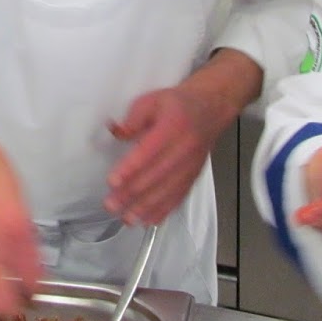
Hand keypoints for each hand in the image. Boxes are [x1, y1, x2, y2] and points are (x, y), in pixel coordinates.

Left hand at [104, 83, 223, 223]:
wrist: (211, 108)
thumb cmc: (177, 104)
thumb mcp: (152, 100)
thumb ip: (133, 118)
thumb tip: (116, 133)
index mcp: (173, 126)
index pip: (149, 151)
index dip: (131, 168)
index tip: (112, 181)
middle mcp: (184, 149)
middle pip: (156, 176)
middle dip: (132, 193)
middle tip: (111, 204)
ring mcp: (190, 166)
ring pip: (167, 191)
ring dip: (146, 207)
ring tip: (126, 219)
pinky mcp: (193, 176)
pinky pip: (178, 197)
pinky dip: (163, 211)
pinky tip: (148, 221)